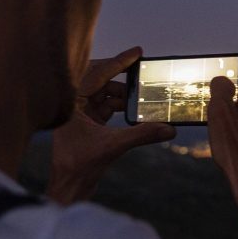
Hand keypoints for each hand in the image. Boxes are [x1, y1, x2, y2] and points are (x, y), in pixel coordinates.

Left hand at [48, 46, 173, 203]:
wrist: (69, 186)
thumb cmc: (79, 166)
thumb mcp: (113, 146)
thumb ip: (142, 135)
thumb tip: (168, 128)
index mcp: (71, 101)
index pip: (97, 73)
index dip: (119, 62)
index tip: (137, 52)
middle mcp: (73, 102)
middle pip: (100, 79)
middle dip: (122, 77)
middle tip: (143, 71)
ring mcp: (80, 112)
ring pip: (106, 93)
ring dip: (125, 95)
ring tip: (144, 98)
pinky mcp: (88, 122)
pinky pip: (107, 106)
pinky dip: (122, 107)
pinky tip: (137, 110)